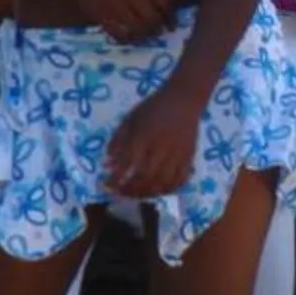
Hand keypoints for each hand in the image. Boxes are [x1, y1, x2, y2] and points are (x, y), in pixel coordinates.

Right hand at [57, 0, 173, 41]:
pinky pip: (117, 33)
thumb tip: (164, 5)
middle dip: (160, 27)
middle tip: (162, 31)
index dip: (172, 16)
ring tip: (149, 36)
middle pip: (153, 18)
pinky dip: (127, 38)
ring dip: (147, 35)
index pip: (164, 2)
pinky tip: (130, 38)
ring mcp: (114, 6)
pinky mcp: (100, 16)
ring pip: (138, 28)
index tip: (173, 23)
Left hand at [105, 79, 199, 198]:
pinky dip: (169, 189)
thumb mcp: (130, 119)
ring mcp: (177, 154)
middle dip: (130, 190)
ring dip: (148, 193)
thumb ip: (118, 141)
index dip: (115, 178)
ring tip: (137, 194)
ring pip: (163, 182)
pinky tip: (159, 190)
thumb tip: (108, 164)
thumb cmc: (153, 108)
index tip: (106, 185)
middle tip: (120, 194)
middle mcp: (161, 147)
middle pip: (145, 177)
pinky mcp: (189, 157)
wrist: (184, 100)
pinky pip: (181, 179)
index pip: (127, 164)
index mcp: (144, 136)